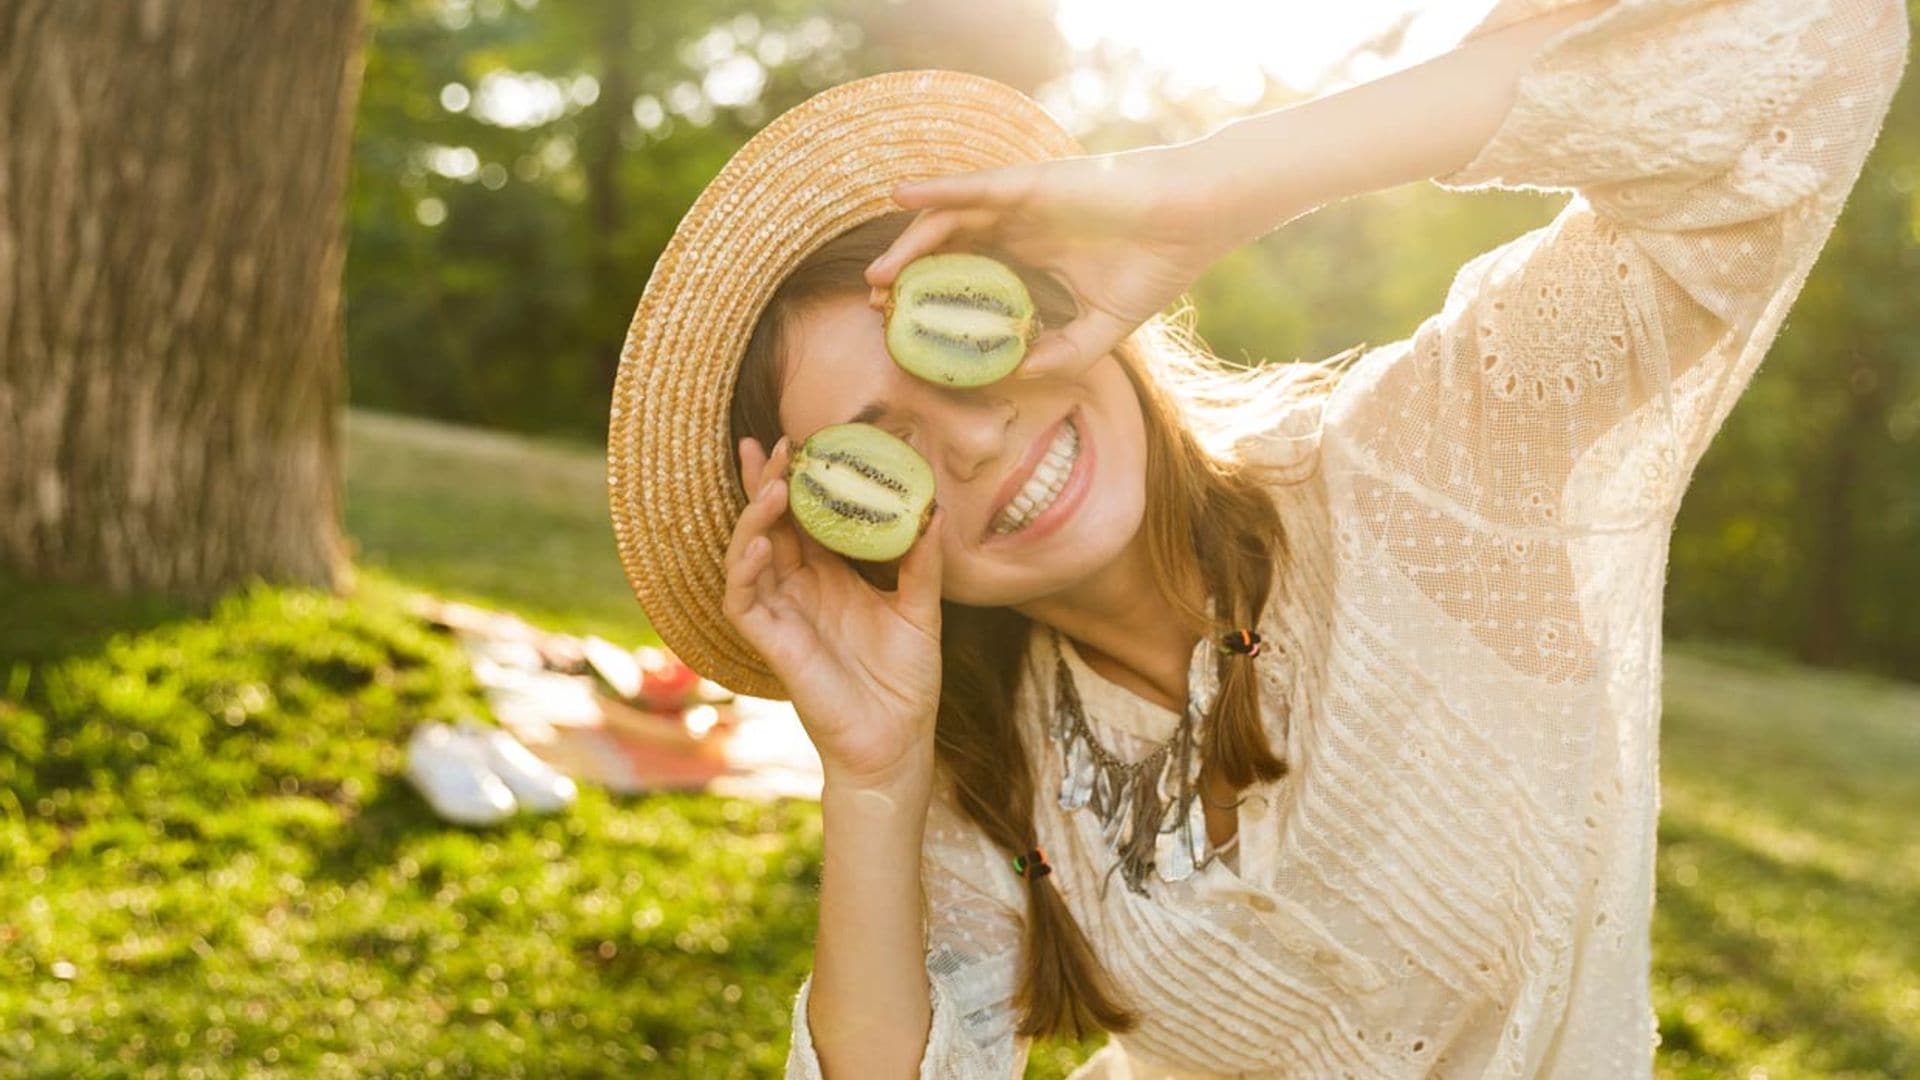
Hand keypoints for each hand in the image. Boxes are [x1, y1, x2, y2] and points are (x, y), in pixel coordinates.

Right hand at [722, 435, 946, 791]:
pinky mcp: (772, 642)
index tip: (798, 438)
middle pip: (769, 524)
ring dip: (753, 517)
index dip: (795, 480)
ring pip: (747, 554)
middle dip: (762, 482)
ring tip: (769, 485)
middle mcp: (800, 588)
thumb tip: (932, 510)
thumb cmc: (906, 682)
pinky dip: (745, 569)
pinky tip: (760, 541)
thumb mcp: (921, 612)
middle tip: (770, 441)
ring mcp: (782, 613)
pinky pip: (744, 600)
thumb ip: (922, 563)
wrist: (898, 741)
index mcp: (831, 576)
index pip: (804, 517)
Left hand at [863, 145, 1244, 379]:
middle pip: (947, 250)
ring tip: (878, 277)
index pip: (968, 277)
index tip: (902, 330)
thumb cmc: (1155, 268)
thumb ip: (1061, 353)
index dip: (933, 300)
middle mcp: (1019, 228)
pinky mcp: (1032, 183)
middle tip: (876, 307)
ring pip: (950, 220)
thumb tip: (1015, 376)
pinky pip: (975, 185)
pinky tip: (901, 195)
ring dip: (909, 245)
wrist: (1194, 225)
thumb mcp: (1101, 329)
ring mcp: (1022, 203)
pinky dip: (936, 189)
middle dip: (907, 278)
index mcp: (1032, 258)